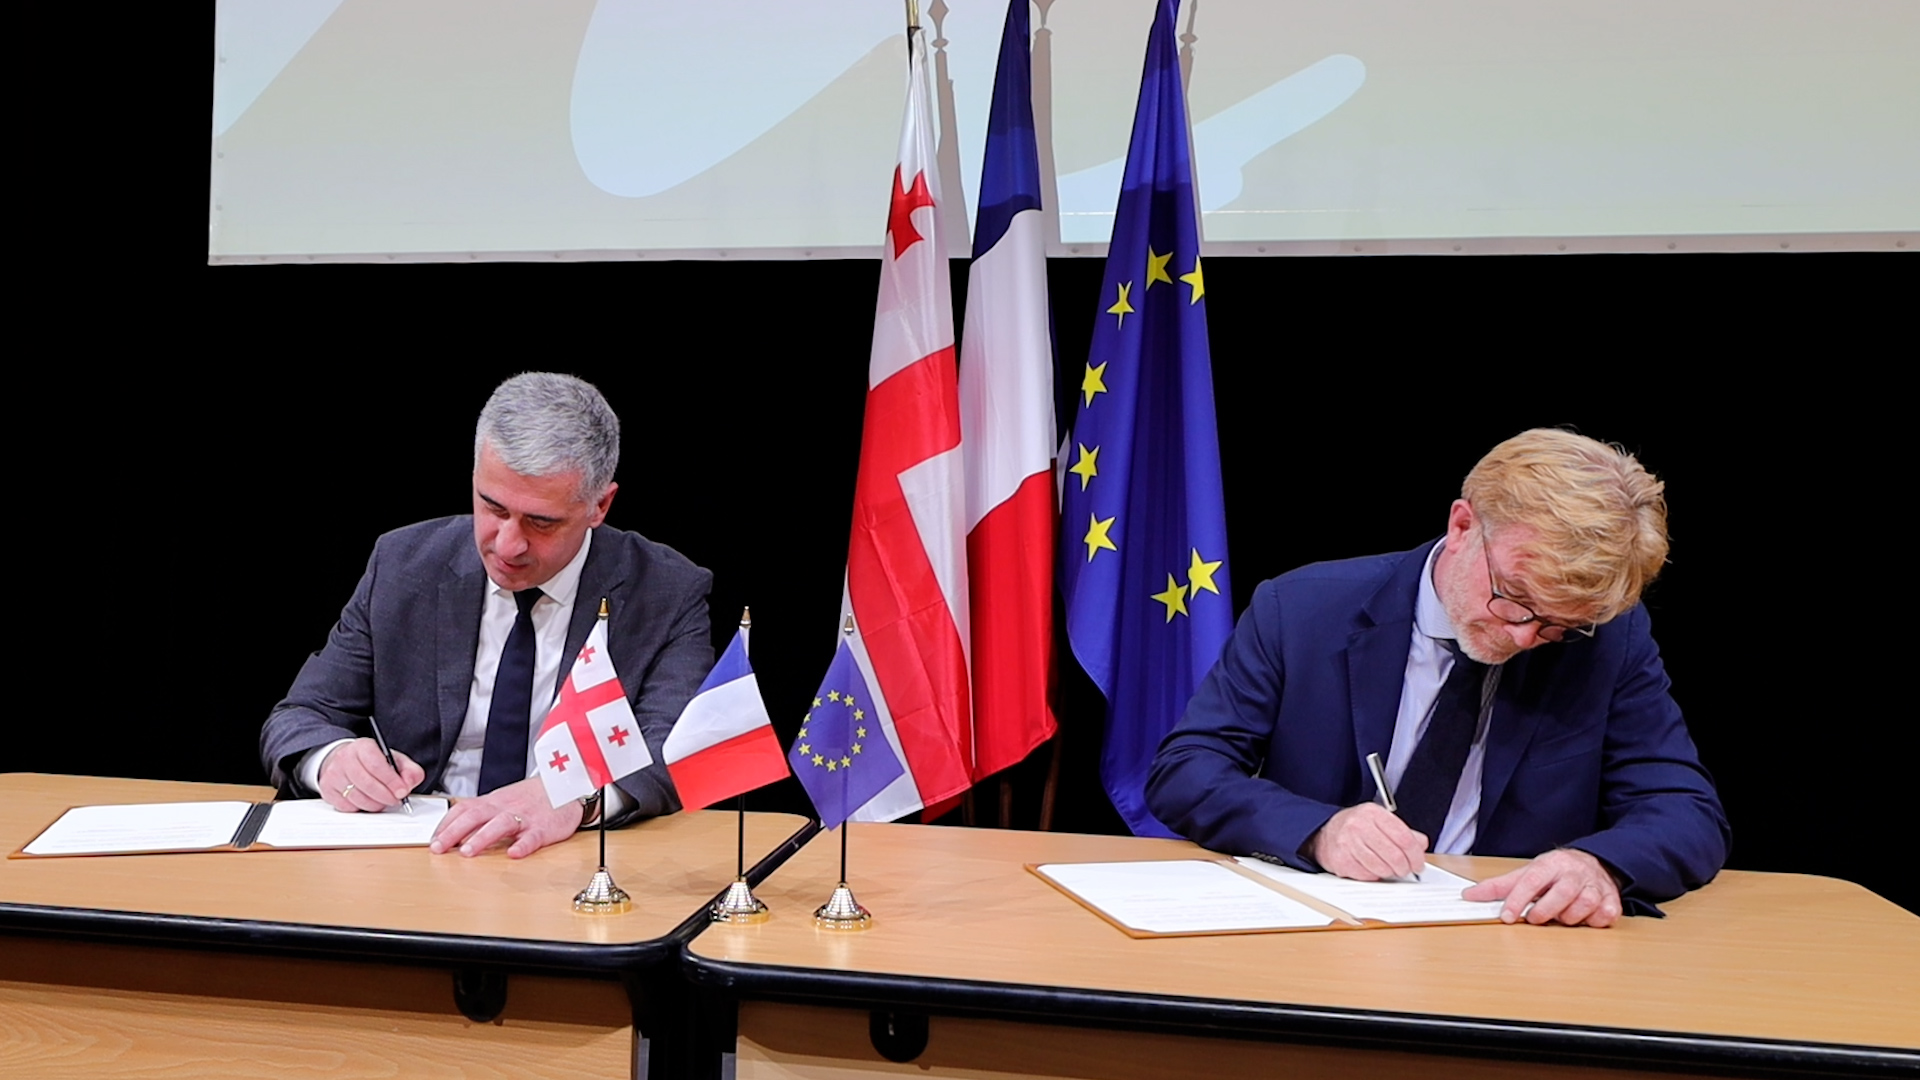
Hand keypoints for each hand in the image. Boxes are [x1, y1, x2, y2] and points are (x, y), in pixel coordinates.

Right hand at [317, 739, 423, 812]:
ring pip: (357, 798)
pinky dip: (360, 808)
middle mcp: (345, 758)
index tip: (402, 791)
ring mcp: (333, 774)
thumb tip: (409, 784)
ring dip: (375, 804)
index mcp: (363, 746)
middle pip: (367, 784)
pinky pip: (347, 806)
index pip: (377, 765)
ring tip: (383, 801)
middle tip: (395, 800)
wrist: (345, 760)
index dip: (391, 781)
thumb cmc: (372, 761)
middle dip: (385, 796)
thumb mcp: (394, 760)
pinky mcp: (327, 789)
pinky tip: (366, 800)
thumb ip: (409, 770)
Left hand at [429, 777, 584, 858]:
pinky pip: (533, 836)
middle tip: (439, 848)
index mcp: (493, 802)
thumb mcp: (502, 801)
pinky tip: (514, 853)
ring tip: (467, 852)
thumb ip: (480, 814)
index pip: (464, 810)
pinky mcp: (544, 828)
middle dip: (454, 832)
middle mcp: (505, 808)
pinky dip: (523, 845)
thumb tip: (451, 831)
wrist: (565, 787)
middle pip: (475, 816)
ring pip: (501, 824)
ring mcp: (524, 817)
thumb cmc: (531, 798)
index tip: (433, 841)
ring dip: (482, 837)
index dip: (446, 825)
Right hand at [1306, 803, 1427, 880]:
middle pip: (1395, 855)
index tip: (1418, 863)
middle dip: (1405, 867)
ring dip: (1389, 872)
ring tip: (1387, 868)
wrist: (1323, 832)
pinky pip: (1367, 875)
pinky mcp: (1341, 860)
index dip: (1416, 855)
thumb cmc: (1354, 827)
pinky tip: (1370, 868)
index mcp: (1373, 813)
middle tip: (1405, 870)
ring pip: (1382, 868)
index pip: (1404, 838)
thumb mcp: (1379, 822)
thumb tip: (1421, 844)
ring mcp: (1348, 843)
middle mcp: (1359, 826)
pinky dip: (1373, 875)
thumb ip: (1403, 832)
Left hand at [1463, 848, 1623, 926]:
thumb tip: (1469, 896)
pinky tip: (1585, 917)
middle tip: (1535, 918)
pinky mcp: (1612, 900)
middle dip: (1545, 911)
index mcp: (1551, 864)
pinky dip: (1593, 921)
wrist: (1595, 864)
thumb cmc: (1556, 872)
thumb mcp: (1527, 873)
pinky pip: (1604, 915)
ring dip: (1569, 917)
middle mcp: (1575, 873)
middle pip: (1562, 893)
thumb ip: (1500, 886)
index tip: (1507, 916)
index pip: (1532, 880)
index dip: (1518, 899)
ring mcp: (1595, 886)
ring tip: (1561, 915)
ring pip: (1584, 906)